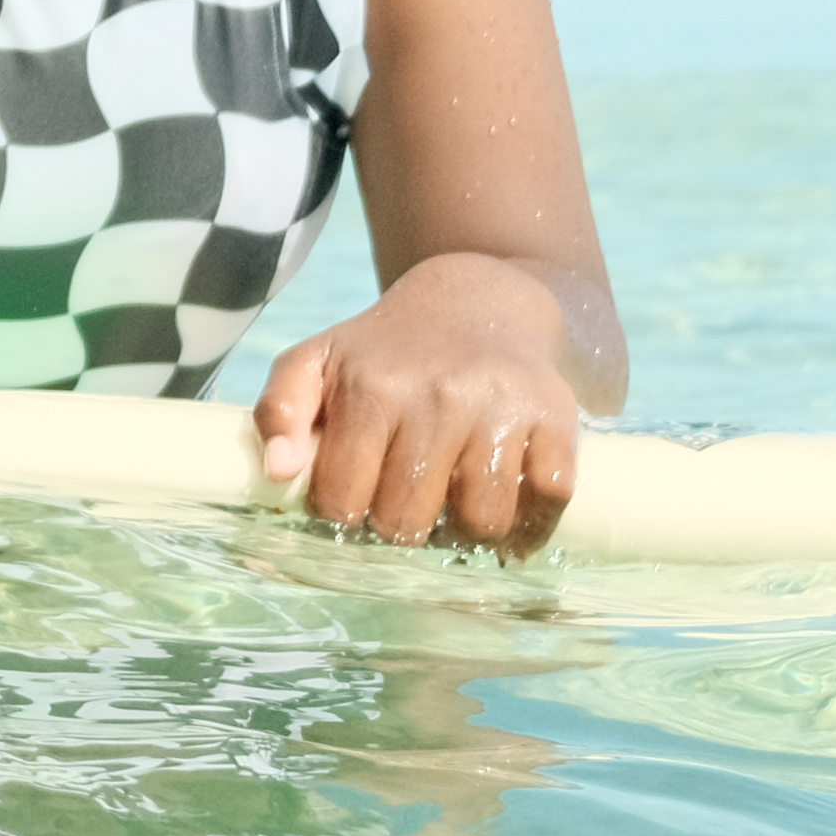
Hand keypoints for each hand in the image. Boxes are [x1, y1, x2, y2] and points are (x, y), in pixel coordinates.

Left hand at [252, 257, 587, 552]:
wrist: (477, 302)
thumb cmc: (385, 350)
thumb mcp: (317, 361)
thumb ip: (280, 410)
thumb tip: (280, 471)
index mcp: (372, 389)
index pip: (344, 501)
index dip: (345, 514)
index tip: (355, 502)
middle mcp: (438, 397)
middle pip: (409, 522)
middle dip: (401, 528)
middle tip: (407, 507)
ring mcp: (501, 409)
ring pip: (482, 522)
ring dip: (467, 533)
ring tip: (455, 510)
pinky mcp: (555, 417)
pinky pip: (549, 499)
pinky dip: (532, 524)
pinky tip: (510, 513)